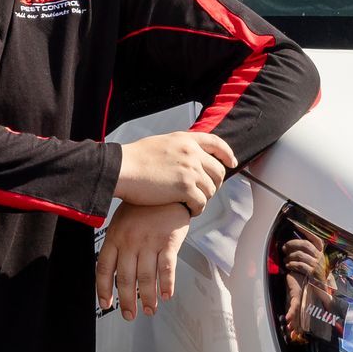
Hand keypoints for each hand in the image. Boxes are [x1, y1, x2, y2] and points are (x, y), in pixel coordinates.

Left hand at [97, 201, 193, 319]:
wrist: (168, 189)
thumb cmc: (144, 207)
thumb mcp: (122, 221)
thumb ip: (117, 243)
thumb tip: (113, 271)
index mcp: (114, 237)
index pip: (104, 269)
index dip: (104, 290)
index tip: (106, 305)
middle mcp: (129, 242)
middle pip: (125, 278)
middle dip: (127, 301)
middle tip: (130, 315)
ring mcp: (149, 242)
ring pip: (145, 277)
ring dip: (148, 298)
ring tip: (150, 310)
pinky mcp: (168, 241)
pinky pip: (166, 268)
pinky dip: (167, 284)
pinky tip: (167, 295)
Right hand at [115, 132, 234, 210]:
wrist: (121, 169)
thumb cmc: (133, 159)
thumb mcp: (161, 143)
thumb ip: (178, 148)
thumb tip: (187, 158)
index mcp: (185, 140)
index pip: (215, 142)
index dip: (226, 153)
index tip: (231, 162)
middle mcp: (192, 153)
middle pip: (218, 170)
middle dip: (215, 184)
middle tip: (205, 192)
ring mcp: (190, 170)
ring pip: (211, 189)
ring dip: (203, 199)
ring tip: (192, 203)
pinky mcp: (185, 188)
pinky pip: (201, 203)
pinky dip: (196, 209)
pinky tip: (188, 211)